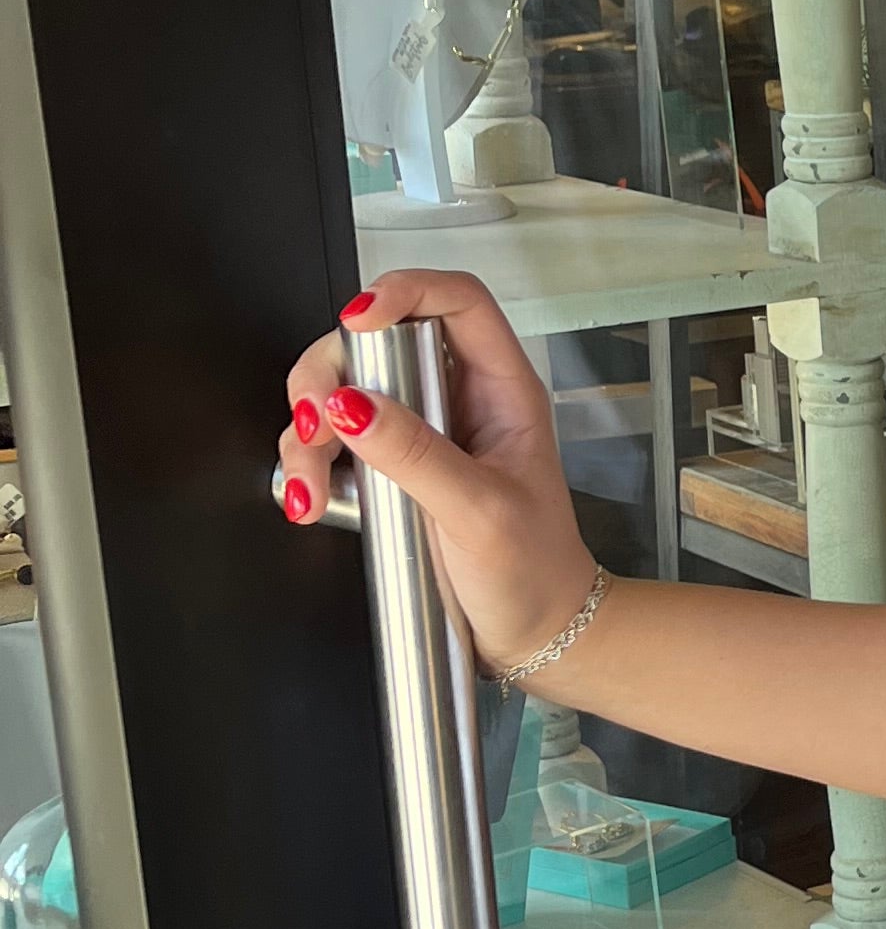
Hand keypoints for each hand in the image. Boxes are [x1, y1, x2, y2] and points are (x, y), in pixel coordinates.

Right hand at [277, 271, 597, 674]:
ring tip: (309, 485)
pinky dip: (311, 466)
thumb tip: (351, 404)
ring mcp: (420, 432)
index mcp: (502, 389)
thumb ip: (416, 455)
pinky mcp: (389, 469)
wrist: (534, 636)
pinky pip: (335, 444)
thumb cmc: (532, 572)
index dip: (405, 291)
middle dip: (329, 374)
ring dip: (308, 430)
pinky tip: (309, 501)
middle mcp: (457, 398)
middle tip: (314, 424)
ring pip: (343, 392)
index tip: (358, 321)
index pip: (458, 302)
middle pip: (377, 341)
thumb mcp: (480, 511)